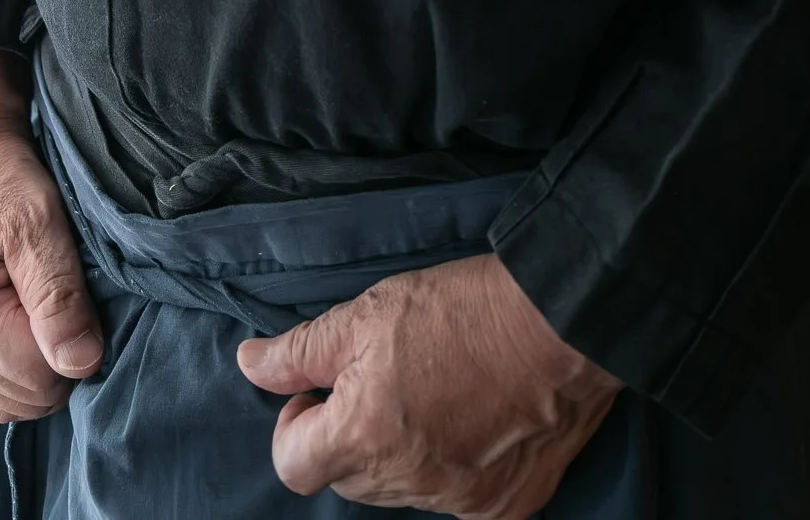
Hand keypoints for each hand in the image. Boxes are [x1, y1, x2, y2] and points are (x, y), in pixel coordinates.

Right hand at [0, 48, 102, 419]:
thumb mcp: (37, 218)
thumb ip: (59, 295)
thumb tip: (82, 364)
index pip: (43, 379)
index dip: (77, 341)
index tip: (81, 287)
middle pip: (29, 398)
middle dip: (60, 354)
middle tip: (69, 288)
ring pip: (13, 399)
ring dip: (43, 361)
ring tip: (50, 296)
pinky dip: (22, 361)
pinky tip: (33, 314)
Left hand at [236, 253, 620, 517]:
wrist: (561, 324)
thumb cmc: (461, 308)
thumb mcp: (367, 312)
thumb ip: (300, 351)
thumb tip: (248, 366)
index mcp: (365, 434)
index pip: (292, 467)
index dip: (296, 426)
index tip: (321, 391)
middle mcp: (408, 482)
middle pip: (346, 479)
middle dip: (347, 435)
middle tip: (380, 379)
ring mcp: (458, 503)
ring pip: (397, 491)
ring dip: (398, 452)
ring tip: (431, 391)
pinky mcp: (502, 508)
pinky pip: (451, 500)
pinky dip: (449, 468)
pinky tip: (471, 419)